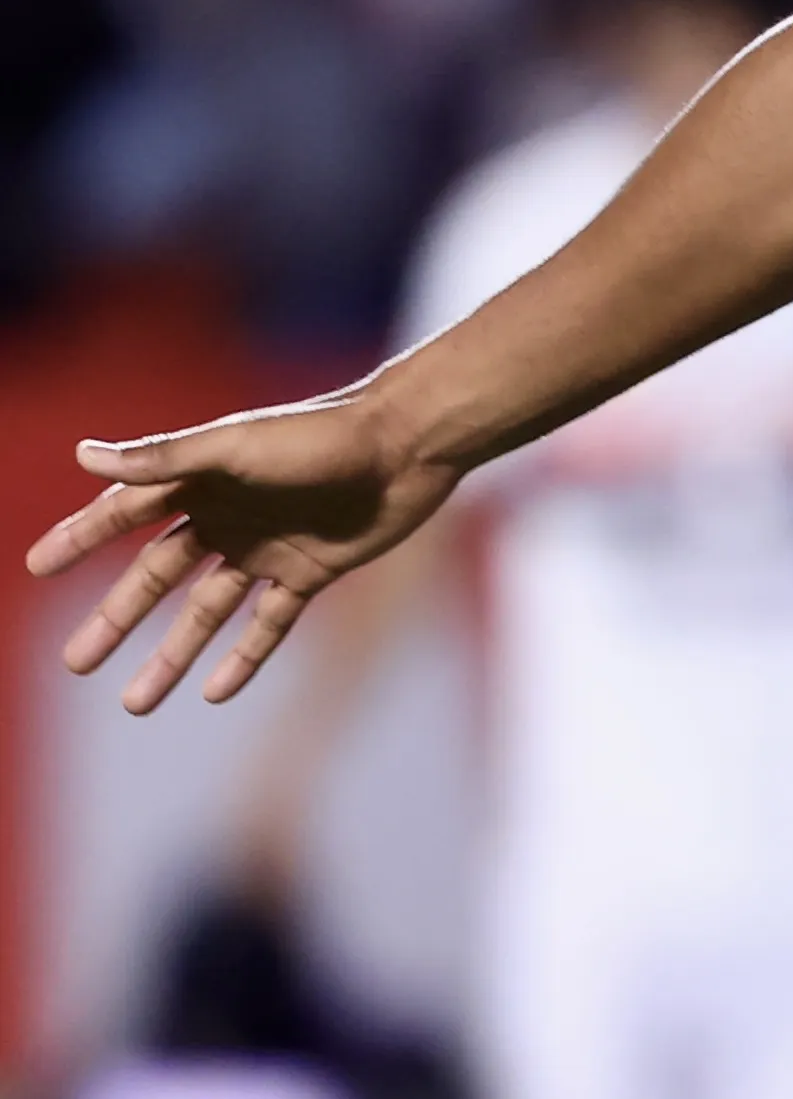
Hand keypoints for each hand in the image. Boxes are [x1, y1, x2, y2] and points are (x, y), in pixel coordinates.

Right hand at [22, 395, 461, 713]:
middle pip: (158, 576)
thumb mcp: (236, 446)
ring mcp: (269, 546)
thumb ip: (163, 458)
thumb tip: (83, 455)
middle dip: (117, 618)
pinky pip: (269, 624)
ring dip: (171, 655)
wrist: (409, 444)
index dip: (81, 538)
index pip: (125, 514)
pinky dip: (243, 658)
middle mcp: (229, 515)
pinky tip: (212, 693)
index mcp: (202, 479)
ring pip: (207, 611)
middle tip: (74, 663)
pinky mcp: (312, 570)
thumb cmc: (322, 435)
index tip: (35, 566)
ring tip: (134, 703)